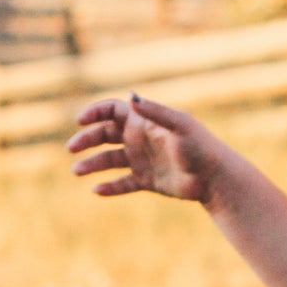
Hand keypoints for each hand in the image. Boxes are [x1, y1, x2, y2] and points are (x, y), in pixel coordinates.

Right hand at [67, 92, 231, 202]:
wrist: (214, 178)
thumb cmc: (200, 147)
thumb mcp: (179, 125)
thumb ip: (154, 111)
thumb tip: (130, 96)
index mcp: (144, 122)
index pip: (112, 110)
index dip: (94, 112)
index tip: (80, 121)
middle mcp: (140, 139)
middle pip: (105, 134)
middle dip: (86, 139)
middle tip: (72, 149)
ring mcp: (142, 160)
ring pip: (109, 160)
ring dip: (92, 164)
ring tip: (77, 171)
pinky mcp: (147, 181)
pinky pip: (122, 184)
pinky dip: (109, 187)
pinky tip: (97, 190)